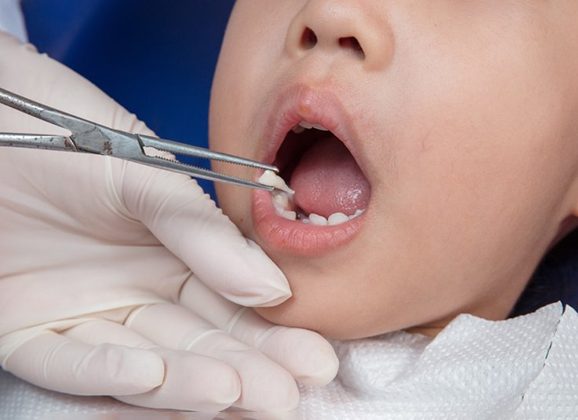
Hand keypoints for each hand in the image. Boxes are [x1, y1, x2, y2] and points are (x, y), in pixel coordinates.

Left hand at [0, 33, 337, 411]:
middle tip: (283, 396)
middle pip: (197, 343)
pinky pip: (67, 363)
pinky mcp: (27, 329)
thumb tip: (273, 289)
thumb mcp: (144, 174)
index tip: (312, 357)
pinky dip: (106, 373)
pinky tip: (150, 376)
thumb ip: (204, 234)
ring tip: (234, 393)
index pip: (232, 304)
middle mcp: (136, 291)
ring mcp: (85, 313)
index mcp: (173, 253)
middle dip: (244, 371)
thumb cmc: (66, 132)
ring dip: (188, 384)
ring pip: (144, 365)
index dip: (272, 334)